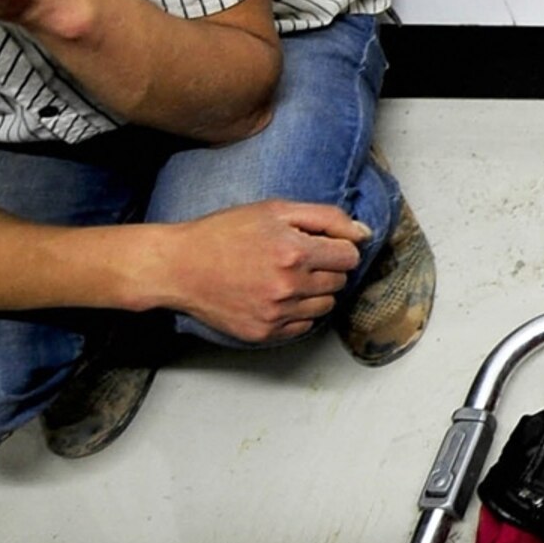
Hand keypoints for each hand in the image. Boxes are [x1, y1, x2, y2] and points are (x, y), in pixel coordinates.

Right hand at [145, 201, 370, 342]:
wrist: (179, 266)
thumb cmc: (224, 233)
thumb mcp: (275, 209)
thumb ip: (326, 218)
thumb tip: (364, 233)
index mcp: (294, 252)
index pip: (350, 256)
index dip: (337, 246)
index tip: (319, 244)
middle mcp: (288, 286)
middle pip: (340, 281)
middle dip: (326, 267)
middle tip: (297, 258)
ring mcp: (276, 313)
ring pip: (326, 305)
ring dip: (314, 291)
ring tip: (285, 277)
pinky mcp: (264, 333)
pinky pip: (304, 326)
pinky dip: (297, 312)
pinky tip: (275, 295)